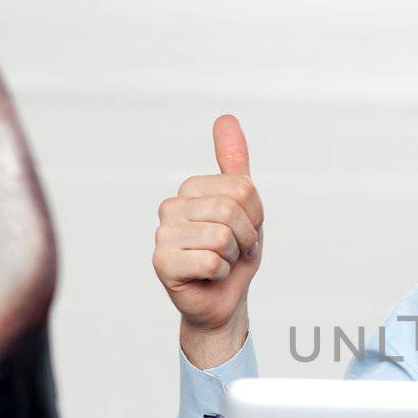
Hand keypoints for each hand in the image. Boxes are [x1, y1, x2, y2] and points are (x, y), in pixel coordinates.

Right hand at [153, 115, 263, 365]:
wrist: (223, 299)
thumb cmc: (234, 253)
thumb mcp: (245, 206)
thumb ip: (234, 164)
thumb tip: (225, 119)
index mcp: (191, 188)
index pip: (243, 188)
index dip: (255, 216)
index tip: (244, 230)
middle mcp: (171, 206)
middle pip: (231, 210)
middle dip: (245, 238)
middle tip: (234, 251)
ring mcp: (162, 234)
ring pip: (222, 236)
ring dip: (233, 257)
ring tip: (220, 262)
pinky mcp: (161, 262)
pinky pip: (210, 260)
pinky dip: (220, 273)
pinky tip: (208, 276)